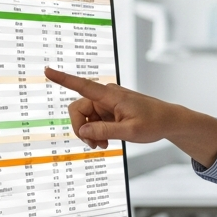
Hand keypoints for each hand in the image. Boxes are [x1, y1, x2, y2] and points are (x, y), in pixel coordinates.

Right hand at [44, 67, 216, 166]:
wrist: (169, 121)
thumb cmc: (154, 123)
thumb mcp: (130, 131)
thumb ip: (105, 131)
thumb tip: (83, 131)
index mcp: (111, 96)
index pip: (83, 86)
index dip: (63, 79)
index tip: (47, 70)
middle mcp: (106, 96)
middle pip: (78, 109)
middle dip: (81, 129)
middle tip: (94, 146)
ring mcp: (107, 103)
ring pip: (84, 117)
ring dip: (89, 133)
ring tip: (103, 145)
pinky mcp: (109, 110)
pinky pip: (93, 120)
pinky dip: (96, 132)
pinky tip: (105, 141)